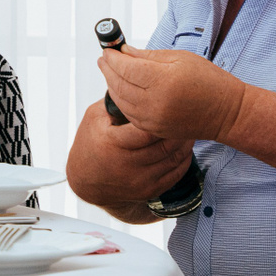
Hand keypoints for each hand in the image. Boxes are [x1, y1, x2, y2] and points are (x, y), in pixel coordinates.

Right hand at [68, 99, 195, 206]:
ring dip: (185, 144)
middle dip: (179, 130)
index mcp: (111, 143)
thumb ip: (116, 103)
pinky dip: (184, 159)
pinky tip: (185, 147)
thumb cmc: (90, 144)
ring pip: (174, 159)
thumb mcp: (94, 117)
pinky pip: (176, 173)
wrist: (86, 180)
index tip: (170, 106)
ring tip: (189, 129)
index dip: (161, 118)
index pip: (145, 131)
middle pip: (164, 146)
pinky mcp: (150, 189)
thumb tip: (137, 86)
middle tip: (188, 116)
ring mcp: (140, 179)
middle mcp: (126, 164)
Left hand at [100, 45, 246, 142]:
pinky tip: (121, 90)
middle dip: (108, 69)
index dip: (112, 57)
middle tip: (103, 59)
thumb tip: (125, 51)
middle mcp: (156, 102)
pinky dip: (121, 100)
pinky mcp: (155, 129)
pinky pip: (129, 113)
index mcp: (163, 81)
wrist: (229, 113)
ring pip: (120, 100)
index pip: (125, 67)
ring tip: (109, 72)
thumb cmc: (209, 82)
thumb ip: (149, 55)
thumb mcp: (181, 58)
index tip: (108, 50)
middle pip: (119, 83)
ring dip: (111, 84)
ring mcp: (154, 119)